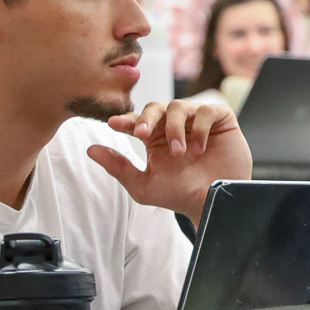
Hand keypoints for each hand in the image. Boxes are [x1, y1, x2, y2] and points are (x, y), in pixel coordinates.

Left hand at [89, 99, 251, 220]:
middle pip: (156, 107)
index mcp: (155, 139)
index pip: (137, 122)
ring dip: (175, 128)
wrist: (214, 202)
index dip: (125, 120)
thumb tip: (91, 150)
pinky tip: (200, 148)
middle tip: (141, 134)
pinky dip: (200, 128)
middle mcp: (174, 126)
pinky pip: (205, 111)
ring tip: (179, 152)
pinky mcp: (219, 119)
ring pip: (178, 106)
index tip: (113, 124)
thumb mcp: (144, 185)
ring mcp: (196, 121)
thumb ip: (118, 167)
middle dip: (147, 118)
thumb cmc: (180, 195)